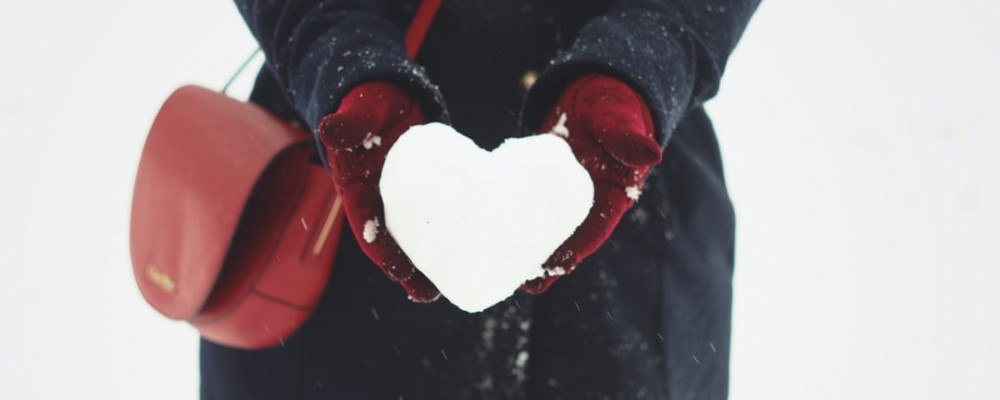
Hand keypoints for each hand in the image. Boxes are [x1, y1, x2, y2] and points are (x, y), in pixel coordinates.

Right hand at [317, 82, 439, 301]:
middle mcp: (380, 199)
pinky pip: (439, 217)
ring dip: (431, 263)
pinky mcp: (428, 190)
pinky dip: (452, 236)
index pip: (366, 222)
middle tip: (427, 295)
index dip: (379, 248)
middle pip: (393, 240)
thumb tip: (330, 128)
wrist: (389, 93)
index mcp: (357, 186)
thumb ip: (350, 121)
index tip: (395, 269)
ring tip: (447, 289)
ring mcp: (405, 197)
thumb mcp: (361, 108)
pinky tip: (472, 252)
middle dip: (407, 270)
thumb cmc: (370, 100)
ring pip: (417, 236)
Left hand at [521, 74, 662, 293]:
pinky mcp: (546, 184)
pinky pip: (532, 208)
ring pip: (549, 227)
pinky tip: (493, 235)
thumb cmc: (613, 101)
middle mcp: (591, 200)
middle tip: (524, 284)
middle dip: (550, 261)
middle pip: (570, 236)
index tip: (559, 268)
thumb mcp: (620, 115)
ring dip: (530, 248)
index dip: (578, 249)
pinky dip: (517, 222)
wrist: (596, 88)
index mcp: (615, 191)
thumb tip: (650, 154)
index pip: (597, 226)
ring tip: (504, 272)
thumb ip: (629, 135)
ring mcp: (566, 193)